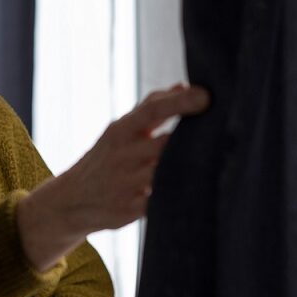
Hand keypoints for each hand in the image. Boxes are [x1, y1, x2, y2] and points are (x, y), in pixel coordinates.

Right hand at [17, 84, 209, 270]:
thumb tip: (184, 85)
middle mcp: (122, 155)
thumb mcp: (119, 130)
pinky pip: (163, 201)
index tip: (207, 96)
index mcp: (120, 131)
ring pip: (167, 173)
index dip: (181, 102)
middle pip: (167, 143)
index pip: (152, 109)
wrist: (72, 200)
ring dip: (191, 168)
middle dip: (195, 139)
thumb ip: (151, 107)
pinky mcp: (130, 210)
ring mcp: (125, 184)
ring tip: (218, 160)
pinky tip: (197, 189)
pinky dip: (180, 194)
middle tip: (224, 133)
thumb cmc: (106, 157)